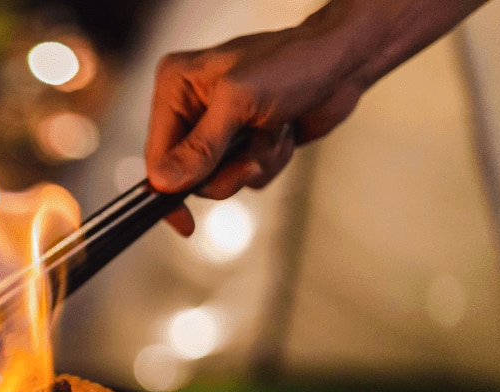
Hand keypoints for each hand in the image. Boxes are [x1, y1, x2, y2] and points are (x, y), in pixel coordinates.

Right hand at [146, 22, 367, 234]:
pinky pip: (245, 177)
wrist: (343, 64)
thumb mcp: (240, 102)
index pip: (156, 154)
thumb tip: (163, 182)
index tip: (183, 221)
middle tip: (252, 156)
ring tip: (274, 132)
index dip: (168, 189)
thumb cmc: (294, 63)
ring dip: (254, 163)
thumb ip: (200, 146)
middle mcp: (191, 107)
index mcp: (176, 86)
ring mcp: (218, 127)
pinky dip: (269, 161)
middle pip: (188, 174)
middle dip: (227, 171)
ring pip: (220, 179)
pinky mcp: (243, 142)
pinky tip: (282, 132)